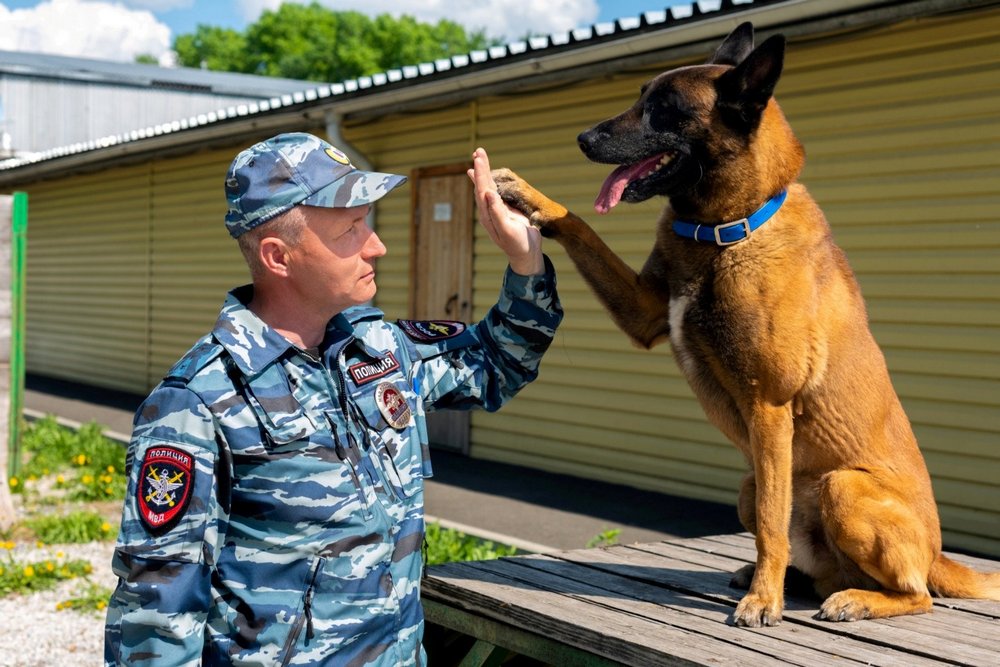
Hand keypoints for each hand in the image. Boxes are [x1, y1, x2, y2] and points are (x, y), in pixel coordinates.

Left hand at [467, 147, 543, 275]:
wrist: (526, 254)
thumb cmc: (518, 244)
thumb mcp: (507, 229)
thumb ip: (497, 212)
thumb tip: (488, 193)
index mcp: (488, 214)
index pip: (482, 189)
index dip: (481, 173)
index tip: (479, 158)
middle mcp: (489, 211)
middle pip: (482, 185)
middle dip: (481, 168)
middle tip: (478, 151)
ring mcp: (496, 210)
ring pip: (487, 187)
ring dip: (484, 172)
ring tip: (479, 158)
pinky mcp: (504, 210)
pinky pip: (495, 192)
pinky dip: (491, 181)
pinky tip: (489, 177)